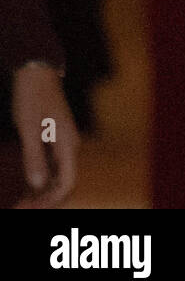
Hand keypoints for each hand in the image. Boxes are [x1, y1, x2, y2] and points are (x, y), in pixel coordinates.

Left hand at [10, 62, 79, 207]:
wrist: (37, 72)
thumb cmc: (33, 97)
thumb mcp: (29, 127)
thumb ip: (34, 156)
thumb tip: (38, 185)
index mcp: (68, 144)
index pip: (67, 183)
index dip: (51, 202)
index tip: (28, 209)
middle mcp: (69, 147)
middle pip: (63, 184)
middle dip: (45, 201)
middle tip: (20, 208)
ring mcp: (62, 144)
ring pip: (56, 178)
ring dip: (41, 194)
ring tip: (20, 203)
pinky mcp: (53, 141)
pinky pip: (50, 168)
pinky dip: (39, 181)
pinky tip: (24, 188)